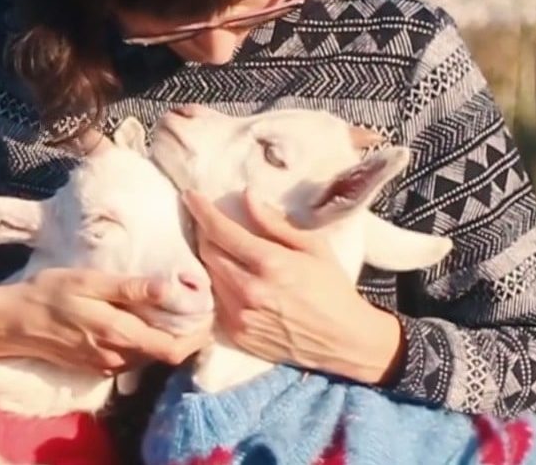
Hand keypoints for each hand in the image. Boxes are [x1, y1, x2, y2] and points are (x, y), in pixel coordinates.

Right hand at [0, 268, 211, 373]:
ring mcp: (107, 365)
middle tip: (200, 308)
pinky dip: (146, 342)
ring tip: (178, 309)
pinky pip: (133, 358)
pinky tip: (146, 319)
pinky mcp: (97, 366)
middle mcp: (117, 356)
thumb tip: (171, 289)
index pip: (173, 348)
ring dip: (167, 338)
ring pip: (151, 357)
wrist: (10, 322)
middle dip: (188, 335)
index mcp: (119, 333)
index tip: (209, 312)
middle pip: (167, 355)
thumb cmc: (48, 293)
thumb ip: (130, 288)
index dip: (198, 335)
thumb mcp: (89, 281)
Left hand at [182, 189, 404, 384]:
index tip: (191, 196)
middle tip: (212, 223)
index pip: (221, 231)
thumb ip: (275, 223)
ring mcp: (240, 316)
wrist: (344, 340)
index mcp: (270, 264)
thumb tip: (246, 197)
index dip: (202, 210)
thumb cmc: (332, 288)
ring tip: (223, 250)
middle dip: (205, 233)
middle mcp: (249, 291)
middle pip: (207, 252)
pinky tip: (231, 279)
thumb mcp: (313, 246)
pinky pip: (214, 301)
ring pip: (207, 276)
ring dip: (211, 259)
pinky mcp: (237, 335)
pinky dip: (218, 285)